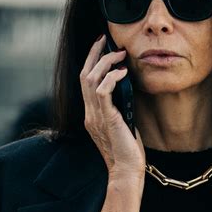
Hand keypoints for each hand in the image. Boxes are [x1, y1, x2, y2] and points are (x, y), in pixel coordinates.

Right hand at [80, 33, 145, 190]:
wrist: (126, 171)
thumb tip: (128, 87)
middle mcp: (90, 114)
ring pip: (91, 79)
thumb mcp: (123, 123)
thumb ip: (120, 107)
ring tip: (119, 55)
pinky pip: (103, 91)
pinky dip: (112, 78)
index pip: (85, 82)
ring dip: (105, 63)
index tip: (102, 48)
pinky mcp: (107, 119)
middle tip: (105, 40)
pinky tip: (123, 73)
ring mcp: (96, 117)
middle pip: (84, 75)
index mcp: (91, 115)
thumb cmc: (128, 152)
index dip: (91, 62)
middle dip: (94, 54)